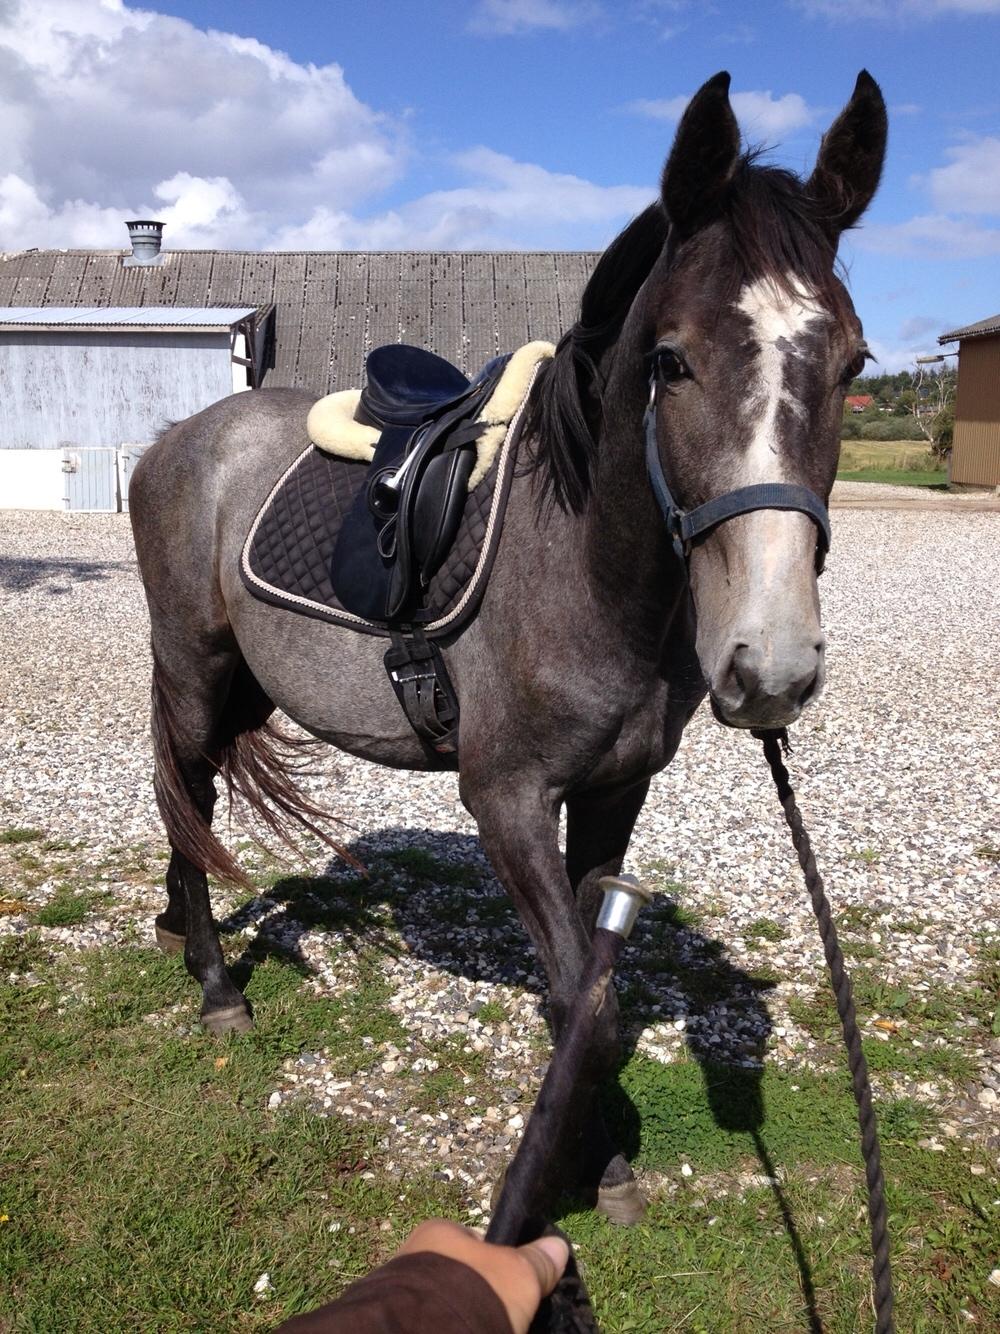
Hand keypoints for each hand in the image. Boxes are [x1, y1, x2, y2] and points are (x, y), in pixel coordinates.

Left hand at [396, 1219, 568, 1333]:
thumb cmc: (473, 1293)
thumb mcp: (518, 1275)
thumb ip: (537, 1262)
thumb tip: (557, 1247)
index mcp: (438, 1233)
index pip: (477, 1242)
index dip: (499, 1263)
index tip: (514, 1287)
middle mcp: (414, 1259)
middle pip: (463, 1276)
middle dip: (481, 1295)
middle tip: (502, 1315)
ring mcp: (402, 1294)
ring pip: (448, 1304)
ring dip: (465, 1316)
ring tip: (488, 1328)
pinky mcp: (400, 1323)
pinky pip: (434, 1323)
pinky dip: (450, 1327)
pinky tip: (467, 1332)